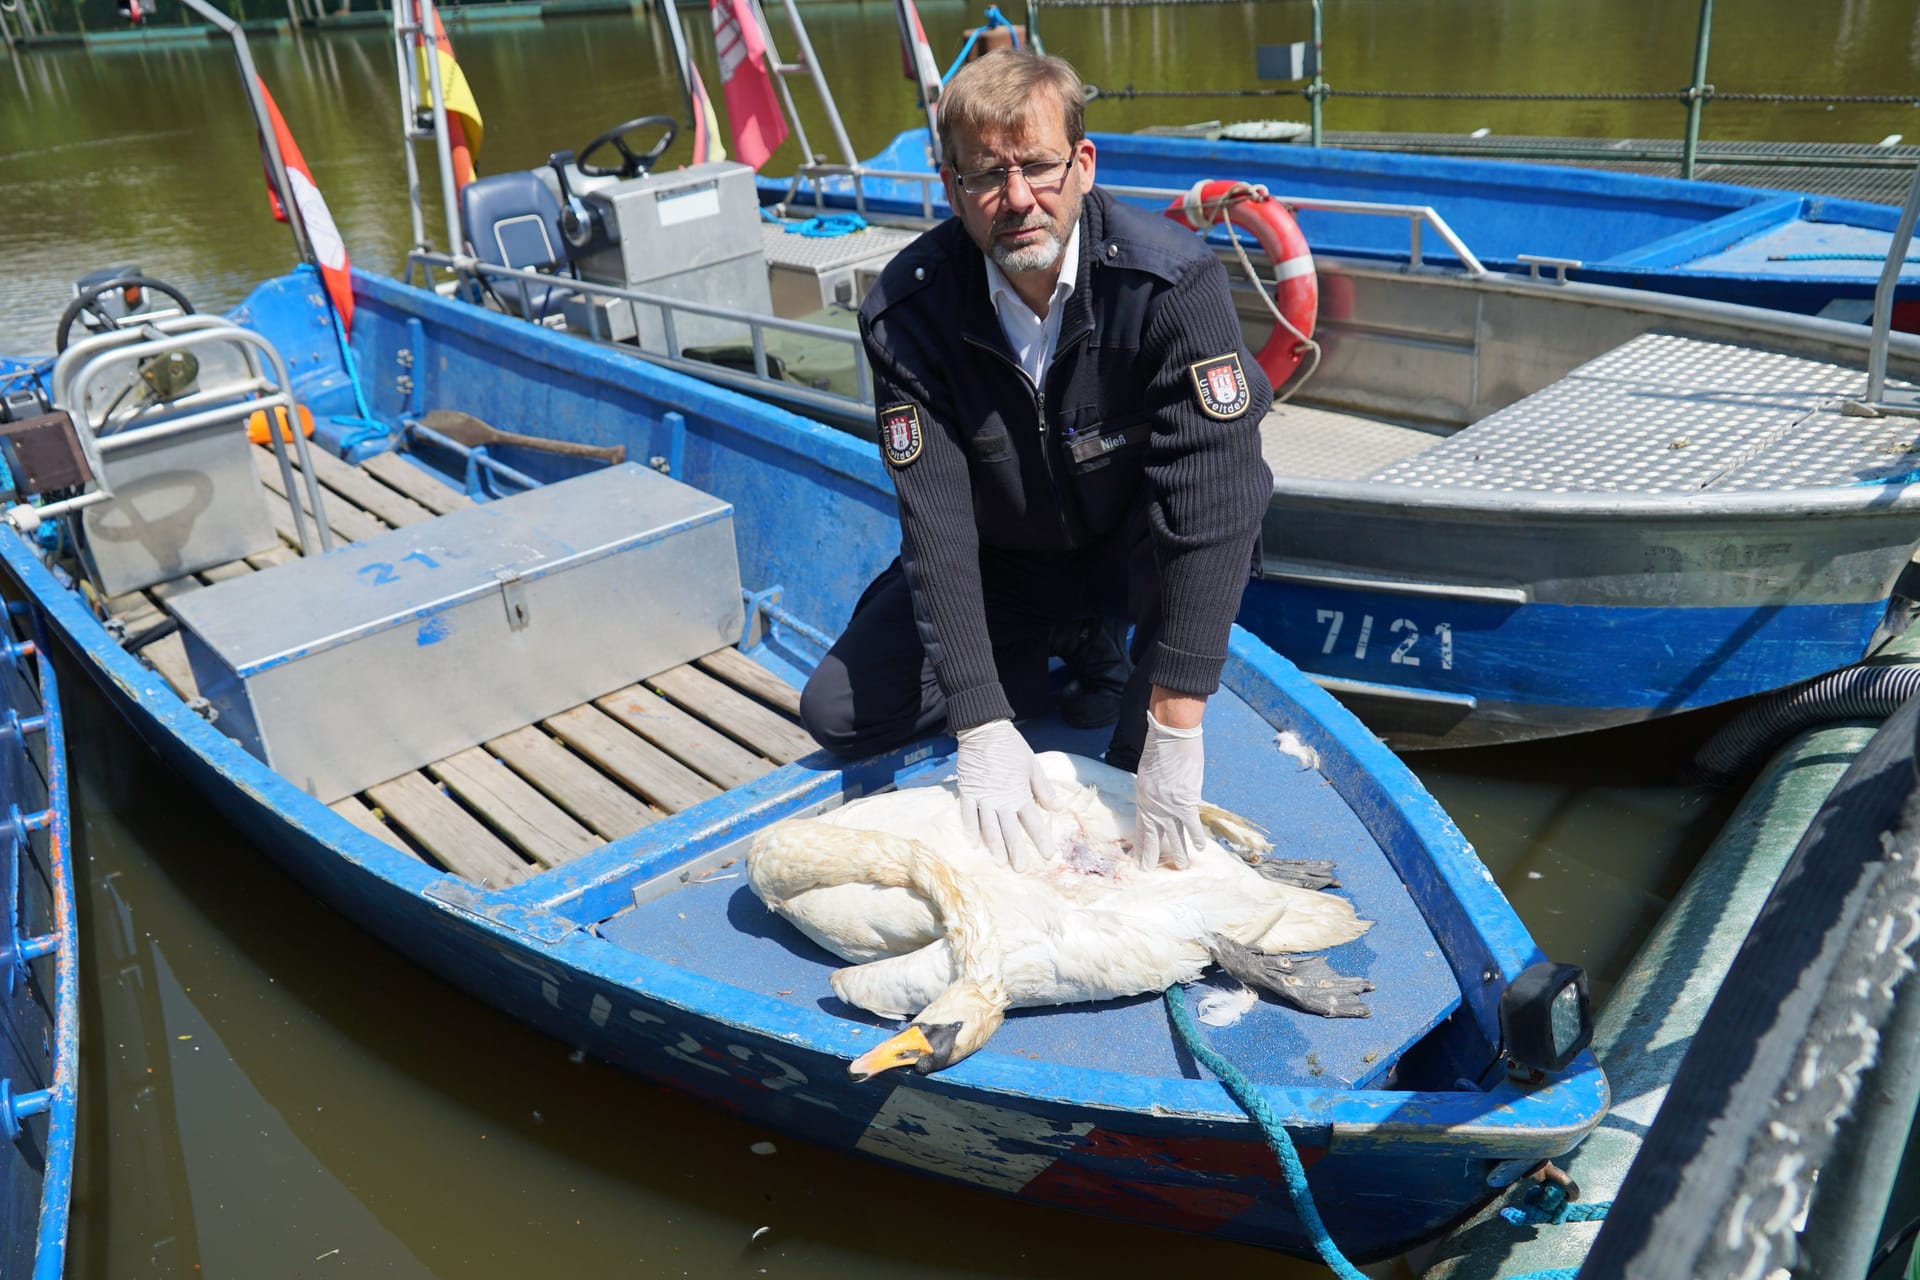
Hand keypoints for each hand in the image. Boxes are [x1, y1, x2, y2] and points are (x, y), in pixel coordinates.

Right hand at [956, 719, 1061, 869]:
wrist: (984, 730)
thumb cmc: (1011, 746)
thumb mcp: (1033, 765)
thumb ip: (1043, 789)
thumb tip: (1057, 808)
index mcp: (1019, 793)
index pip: (1033, 822)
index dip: (1041, 839)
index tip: (1048, 855)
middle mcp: (1001, 800)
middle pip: (1010, 831)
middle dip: (1017, 851)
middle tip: (1021, 869)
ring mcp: (982, 798)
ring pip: (988, 827)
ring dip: (995, 846)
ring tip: (1000, 862)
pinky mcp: (967, 792)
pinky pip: (967, 814)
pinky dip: (970, 829)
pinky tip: (973, 844)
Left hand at [1134, 711, 1203, 869]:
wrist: (1171, 738)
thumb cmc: (1159, 747)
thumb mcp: (1148, 771)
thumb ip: (1154, 787)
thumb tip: (1163, 794)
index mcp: (1142, 798)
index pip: (1140, 827)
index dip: (1140, 842)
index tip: (1137, 856)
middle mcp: (1153, 807)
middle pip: (1152, 836)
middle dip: (1150, 854)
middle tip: (1148, 869)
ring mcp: (1168, 807)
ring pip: (1173, 836)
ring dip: (1178, 853)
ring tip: (1180, 867)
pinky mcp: (1185, 803)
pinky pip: (1192, 825)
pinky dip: (1197, 837)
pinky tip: (1200, 848)